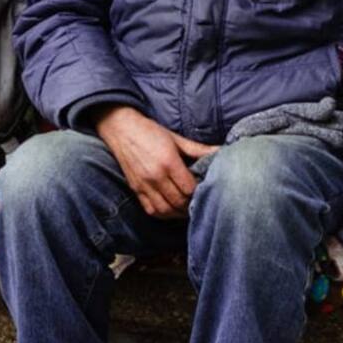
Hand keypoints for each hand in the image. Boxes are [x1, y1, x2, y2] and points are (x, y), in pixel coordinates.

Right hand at [91, 105, 217, 218]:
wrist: (121, 128)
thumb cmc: (150, 131)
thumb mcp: (176, 138)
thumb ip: (199, 149)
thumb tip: (220, 152)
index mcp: (168, 162)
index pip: (189, 188)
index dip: (199, 192)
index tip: (205, 189)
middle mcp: (156, 176)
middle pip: (179, 202)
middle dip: (191, 205)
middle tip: (199, 201)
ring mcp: (144, 185)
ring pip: (165, 210)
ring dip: (178, 213)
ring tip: (187, 208)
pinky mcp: (135, 189)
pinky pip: (151, 210)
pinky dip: (163, 214)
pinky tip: (171, 210)